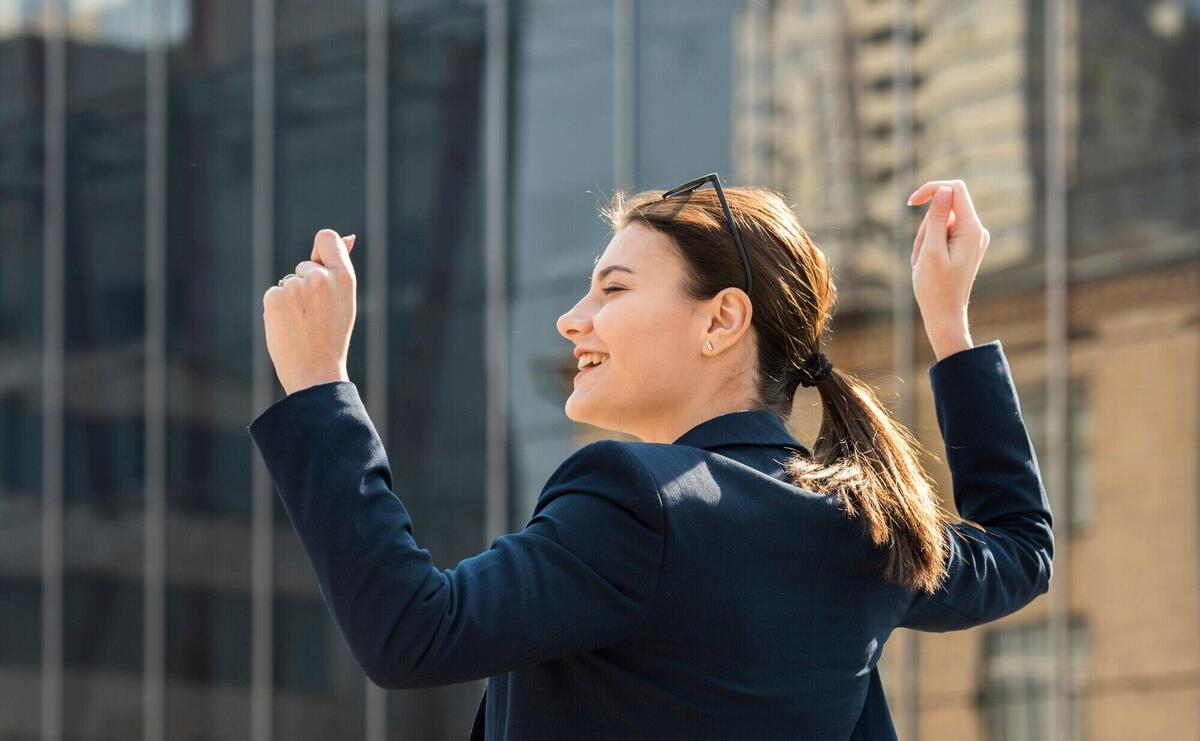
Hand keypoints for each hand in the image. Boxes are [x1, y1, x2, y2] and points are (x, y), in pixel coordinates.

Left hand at [263, 229, 357, 395]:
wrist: (316, 372)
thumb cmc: (333, 336)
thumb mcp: (344, 300)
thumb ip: (340, 268)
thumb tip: (348, 237)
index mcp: (345, 276)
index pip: (326, 238)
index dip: (320, 250)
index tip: (320, 265)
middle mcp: (321, 277)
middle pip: (304, 265)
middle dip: (306, 286)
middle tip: (316, 316)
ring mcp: (296, 286)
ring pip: (288, 282)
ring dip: (291, 299)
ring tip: (303, 324)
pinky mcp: (274, 297)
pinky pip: (273, 293)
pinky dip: (277, 309)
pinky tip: (288, 327)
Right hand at [907, 179, 989, 357]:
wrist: (945, 315)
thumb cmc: (935, 287)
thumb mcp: (930, 251)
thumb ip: (937, 219)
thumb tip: (943, 191)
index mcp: (972, 230)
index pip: (954, 190)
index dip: (932, 189)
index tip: (911, 202)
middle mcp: (977, 230)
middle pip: (944, 207)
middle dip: (926, 225)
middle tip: (921, 254)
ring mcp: (972, 238)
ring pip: (941, 221)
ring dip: (926, 237)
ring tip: (924, 263)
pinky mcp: (965, 245)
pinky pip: (943, 233)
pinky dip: (930, 245)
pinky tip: (929, 264)